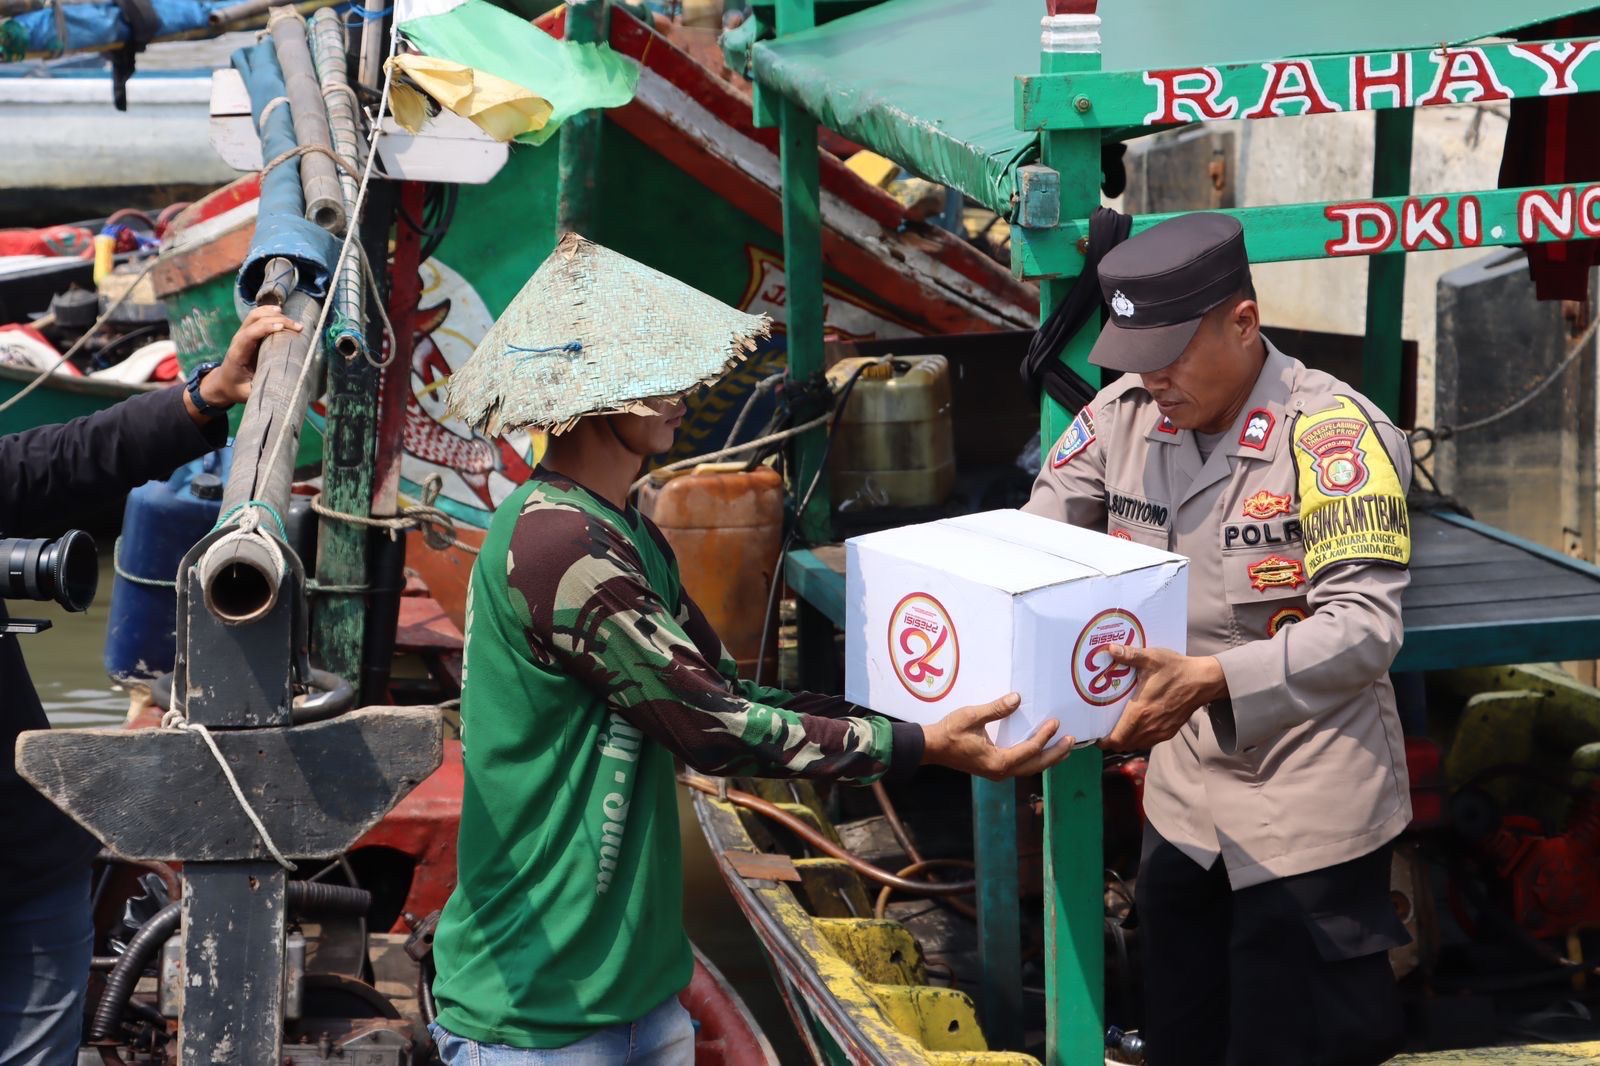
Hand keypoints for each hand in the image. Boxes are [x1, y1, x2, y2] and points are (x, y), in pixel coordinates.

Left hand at [191, 305, 303, 416]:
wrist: (223, 382)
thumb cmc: (236, 388)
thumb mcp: (248, 393)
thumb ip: (262, 389)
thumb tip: (284, 387)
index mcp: (237, 354)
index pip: (249, 335)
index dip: (265, 328)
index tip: (282, 328)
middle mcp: (238, 340)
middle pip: (255, 320)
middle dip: (278, 320)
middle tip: (298, 328)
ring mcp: (242, 334)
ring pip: (255, 315)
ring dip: (274, 314)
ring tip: (292, 320)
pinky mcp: (247, 332)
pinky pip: (256, 316)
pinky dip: (268, 312)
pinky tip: (280, 312)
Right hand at [921, 693, 1075, 780]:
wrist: (931, 748)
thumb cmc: (949, 732)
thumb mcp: (972, 716)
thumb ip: (996, 709)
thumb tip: (1017, 698)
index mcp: (998, 761)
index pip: (1029, 749)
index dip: (1044, 736)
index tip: (1055, 722)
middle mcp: (1001, 772)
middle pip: (1036, 766)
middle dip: (1055, 754)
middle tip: (1072, 741)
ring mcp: (997, 773)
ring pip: (1029, 768)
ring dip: (1047, 758)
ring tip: (1063, 748)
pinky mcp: (993, 769)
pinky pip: (1020, 766)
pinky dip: (1034, 759)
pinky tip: (1040, 751)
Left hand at [1098, 646, 1226, 751]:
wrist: (1203, 681)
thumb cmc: (1176, 669)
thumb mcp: (1151, 658)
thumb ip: (1130, 655)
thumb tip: (1110, 648)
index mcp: (1140, 711)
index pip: (1117, 738)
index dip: (1103, 741)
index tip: (1095, 735)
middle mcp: (1149, 726)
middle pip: (1124, 744)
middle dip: (1111, 740)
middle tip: (1103, 729)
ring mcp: (1161, 730)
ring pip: (1136, 744)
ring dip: (1126, 739)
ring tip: (1118, 726)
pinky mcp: (1170, 731)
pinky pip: (1149, 741)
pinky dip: (1139, 738)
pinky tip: (1137, 724)